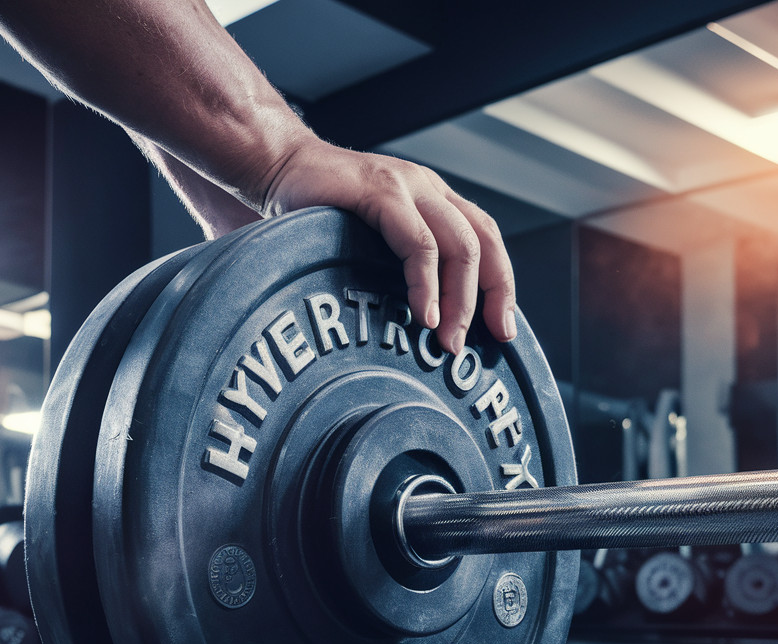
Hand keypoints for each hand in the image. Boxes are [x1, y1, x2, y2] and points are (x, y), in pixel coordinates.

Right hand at [260, 139, 516, 353]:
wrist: (276, 166)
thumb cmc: (317, 211)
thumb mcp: (370, 239)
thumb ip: (396, 266)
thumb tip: (420, 324)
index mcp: (433, 200)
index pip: (485, 240)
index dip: (500, 286)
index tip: (501, 331)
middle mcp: (428, 189)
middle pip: (482, 244)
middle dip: (487, 299)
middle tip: (477, 343)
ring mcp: (407, 186)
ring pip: (458, 245)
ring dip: (458, 300)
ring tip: (447, 339)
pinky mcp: (380, 192)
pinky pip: (417, 242)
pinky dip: (426, 283)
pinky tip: (423, 314)